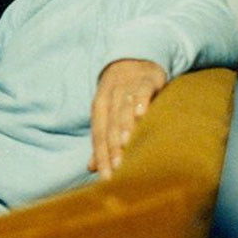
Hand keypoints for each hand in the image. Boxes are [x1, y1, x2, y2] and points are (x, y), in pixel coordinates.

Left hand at [90, 59, 166, 179]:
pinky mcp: (145, 79)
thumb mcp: (109, 115)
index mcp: (98, 110)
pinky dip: (140, 101)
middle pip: (109, 126)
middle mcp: (109, 99)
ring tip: (125, 144)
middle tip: (118, 168)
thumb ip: (103, 141)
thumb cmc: (120, 95)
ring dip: (123, 126)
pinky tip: (141, 113)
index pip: (98, 137)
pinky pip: (141, 90)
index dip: (101, 158)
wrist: (134, 59)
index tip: (107, 178)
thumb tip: (92, 168)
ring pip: (122, 109)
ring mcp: (126, 87)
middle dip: (112, 148)